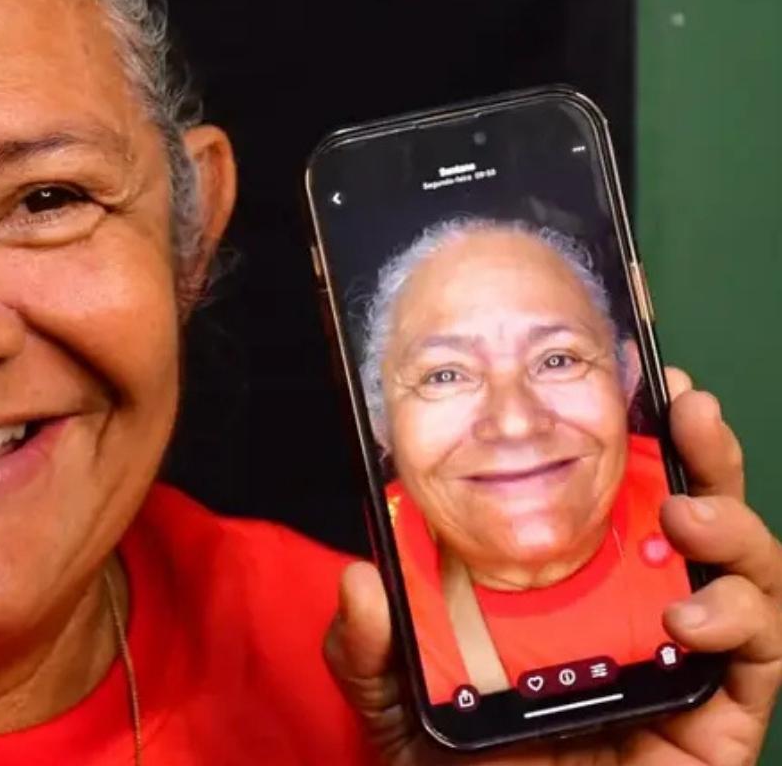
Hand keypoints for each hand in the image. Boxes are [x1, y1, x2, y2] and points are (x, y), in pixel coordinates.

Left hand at [325, 368, 781, 764]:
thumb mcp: (392, 698)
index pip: (610, 497)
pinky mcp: (715, 725)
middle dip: (707, 454)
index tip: (631, 374)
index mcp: (566, 587)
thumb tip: (359, 578)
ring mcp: (681, 666)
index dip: (630, 437)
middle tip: (687, 408)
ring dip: (735, 530)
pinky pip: (764, 664)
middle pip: (695, 519)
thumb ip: (368, 644)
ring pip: (748, 578)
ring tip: (686, 515)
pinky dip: (745, 627)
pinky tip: (690, 619)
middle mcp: (632, 614)